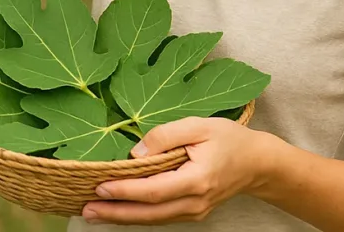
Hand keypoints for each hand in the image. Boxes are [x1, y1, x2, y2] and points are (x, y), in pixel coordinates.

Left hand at [81, 117, 280, 225]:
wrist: (257, 163)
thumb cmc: (229, 139)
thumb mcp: (199, 125)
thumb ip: (166, 135)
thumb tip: (136, 151)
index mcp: (197, 179)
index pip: (153, 189)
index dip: (125, 190)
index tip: (99, 187)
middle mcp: (195, 202)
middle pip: (149, 212)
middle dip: (115, 213)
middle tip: (85, 210)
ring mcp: (194, 211)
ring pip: (153, 219)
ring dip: (122, 217)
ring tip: (94, 213)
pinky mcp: (192, 212)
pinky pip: (160, 216)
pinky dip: (138, 214)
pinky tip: (119, 211)